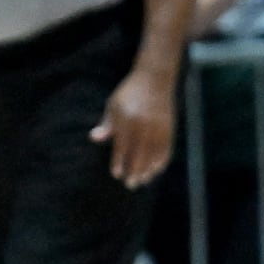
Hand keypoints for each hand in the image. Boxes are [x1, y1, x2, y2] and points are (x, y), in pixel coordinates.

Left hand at [90, 69, 175, 189]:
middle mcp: (143, 125)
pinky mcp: (169, 129)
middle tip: (130, 185)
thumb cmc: (130, 94)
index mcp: (126, 120)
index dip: (119, 162)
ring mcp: (158, 128)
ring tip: (143, 181)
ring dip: (148, 171)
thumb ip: (107, 124)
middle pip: (139, 155)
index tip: (116, 174)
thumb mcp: (114, 105)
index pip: (122, 147)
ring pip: (153, 156)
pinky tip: (156, 170)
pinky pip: (166, 150)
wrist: (154, 79)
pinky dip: (161, 162)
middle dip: (134, 172)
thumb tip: (94, 138)